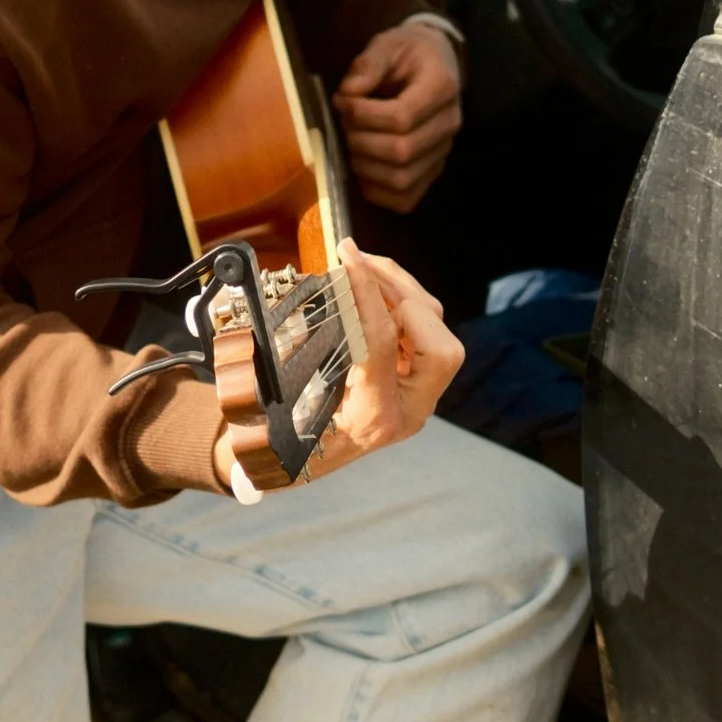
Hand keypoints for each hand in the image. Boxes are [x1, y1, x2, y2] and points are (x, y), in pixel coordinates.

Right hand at [209, 240, 463, 490]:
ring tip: (363, 266)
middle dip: (401, 294)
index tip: (346, 259)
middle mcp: (408, 411)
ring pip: (438, 332)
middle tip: (358, 263)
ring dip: (403, 290)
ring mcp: (420, 397)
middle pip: (437, 344)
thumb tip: (318, 291)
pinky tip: (372, 287)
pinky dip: (404, 302)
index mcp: (372, 418)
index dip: (364, 295)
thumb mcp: (282, 392)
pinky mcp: (420, 381)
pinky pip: (429, 331)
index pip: (380, 344)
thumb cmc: (283, 430)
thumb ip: (299, 346)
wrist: (299, 462)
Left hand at [335, 21, 461, 213]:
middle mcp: (448, 124)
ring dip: (365, 167)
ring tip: (353, 144)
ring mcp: (443, 152)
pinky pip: (406, 199)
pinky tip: (364, 168)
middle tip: (345, 124)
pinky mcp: (432, 170)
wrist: (436, 62)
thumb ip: (367, 65)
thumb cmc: (409, 53)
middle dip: (361, 140)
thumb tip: (347, 94)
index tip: (344, 101)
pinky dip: (378, 192)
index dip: (364, 115)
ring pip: (403, 180)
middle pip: (402, 151)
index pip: (402, 116)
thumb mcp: (387, 44)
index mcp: (441, 87)